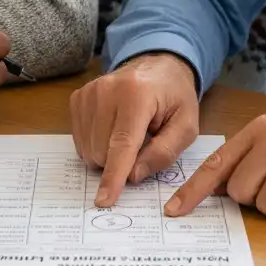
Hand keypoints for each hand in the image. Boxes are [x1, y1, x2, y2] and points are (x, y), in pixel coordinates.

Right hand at [70, 53, 199, 207]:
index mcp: (137, 94)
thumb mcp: (186, 126)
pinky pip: (80, 139)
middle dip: (120, 162)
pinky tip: (113, 130)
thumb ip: (164, 152)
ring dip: (108, 155)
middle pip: (102, 151)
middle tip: (142, 145)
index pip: (122, 144)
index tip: (105, 200)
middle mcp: (107, 90)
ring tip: (130, 135)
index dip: (114, 175)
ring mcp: (89, 92)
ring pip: (88, 149)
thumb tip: (133, 176)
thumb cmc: (174, 97)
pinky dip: (97, 144)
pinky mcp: (79, 97)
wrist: (157, 66)